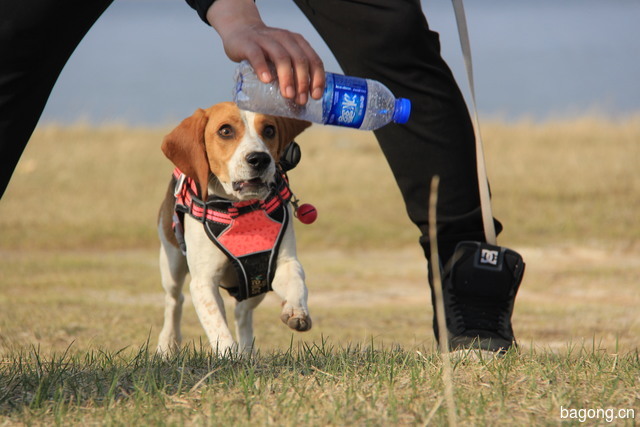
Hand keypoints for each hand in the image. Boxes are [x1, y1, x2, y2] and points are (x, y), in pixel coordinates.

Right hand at [207, 0, 324, 104]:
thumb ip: (293, 70)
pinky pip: (257, 55)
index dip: (317, 79)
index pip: (313, 60)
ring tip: (288, 95)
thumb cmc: (264, 49)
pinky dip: (262, 68)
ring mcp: (266, 40)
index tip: (315, 96)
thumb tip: (302, 98)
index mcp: (297, 42)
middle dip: (302, 82)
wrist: (239, 31)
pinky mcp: (249, 44)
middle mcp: (284, 39)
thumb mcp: (284, 55)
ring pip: (281, 57)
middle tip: (300, 100)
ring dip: (287, 78)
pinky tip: (266, 80)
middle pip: (299, 60)